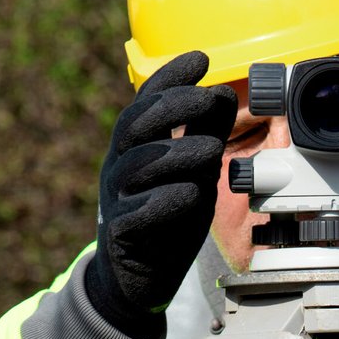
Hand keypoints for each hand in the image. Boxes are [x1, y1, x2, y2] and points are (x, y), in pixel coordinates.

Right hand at [86, 50, 237, 338]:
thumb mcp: (194, 174)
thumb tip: (222, 94)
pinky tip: (190, 194)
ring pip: (137, 166)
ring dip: (177, 153)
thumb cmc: (167, 221)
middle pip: (135, 124)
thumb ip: (204, 137)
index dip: (170, 78)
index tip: (201, 58)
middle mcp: (120, 167)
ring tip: (213, 150)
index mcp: (136, 148)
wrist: (139, 280)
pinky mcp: (120, 234)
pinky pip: (136, 213)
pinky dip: (163, 201)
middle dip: (173, 106)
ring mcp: (115, 200)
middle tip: (209, 98)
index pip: (147, 102)